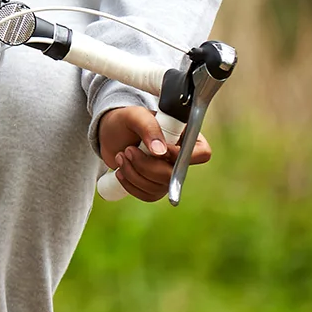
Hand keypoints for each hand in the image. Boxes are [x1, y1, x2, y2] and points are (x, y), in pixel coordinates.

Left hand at [97, 106, 212, 201]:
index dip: (180, 156)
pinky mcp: (156, 186)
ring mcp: (170, 174)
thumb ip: (149, 128)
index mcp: (186, 136)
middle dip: (146, 165)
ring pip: (159, 187)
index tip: (156, 150)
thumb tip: (160, 152)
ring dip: (134, 173)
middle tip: (128, 150)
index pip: (202, 153)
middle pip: (175, 174)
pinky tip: (121, 171)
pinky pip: (148, 195)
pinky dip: (130, 185)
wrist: (109, 133)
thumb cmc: (126, 120)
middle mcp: (182, 157)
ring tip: (121, 155)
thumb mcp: (135, 116)